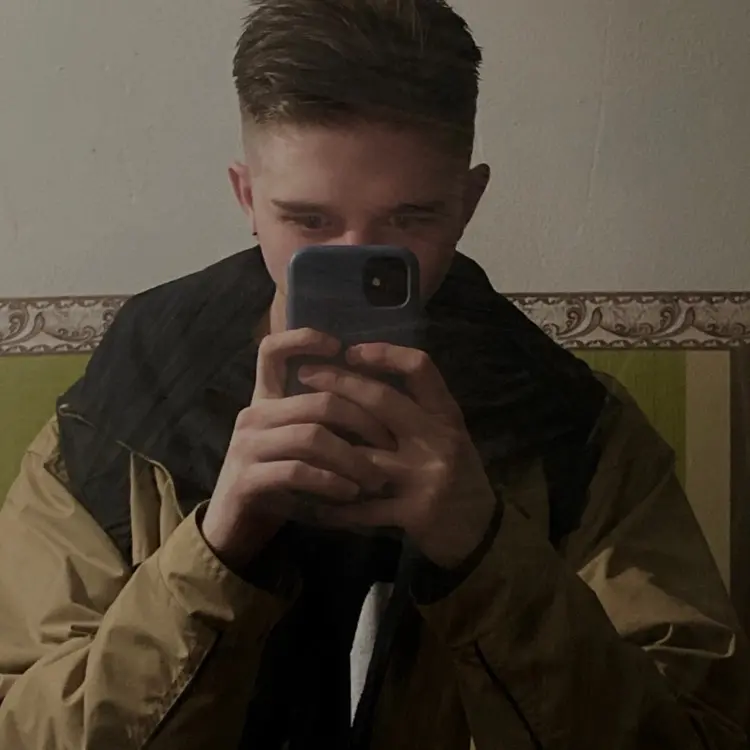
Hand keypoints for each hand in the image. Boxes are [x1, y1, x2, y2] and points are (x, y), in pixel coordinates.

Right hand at [202, 328, 393, 570]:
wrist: (233, 529)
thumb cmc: (275, 482)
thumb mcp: (295, 445)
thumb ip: (318, 419)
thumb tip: (373, 396)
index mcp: (264, 400)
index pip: (272, 350)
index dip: (304, 338)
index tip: (340, 346)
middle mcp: (252, 415)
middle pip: (317, 399)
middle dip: (363, 421)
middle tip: (391, 445)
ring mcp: (247, 446)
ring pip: (312, 436)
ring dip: (353, 458)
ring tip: (377, 478)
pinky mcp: (247, 479)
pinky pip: (298, 471)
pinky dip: (331, 481)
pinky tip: (351, 494)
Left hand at [296, 344, 497, 568]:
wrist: (481, 532)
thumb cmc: (458, 476)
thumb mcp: (447, 435)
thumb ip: (416, 410)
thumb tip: (365, 375)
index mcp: (445, 415)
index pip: (420, 368)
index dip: (384, 353)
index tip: (350, 350)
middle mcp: (438, 439)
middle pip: (382, 401)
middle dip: (338, 383)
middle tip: (306, 374)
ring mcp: (426, 475)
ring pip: (363, 455)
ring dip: (325, 448)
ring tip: (295, 436)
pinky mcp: (415, 512)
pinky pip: (364, 507)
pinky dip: (335, 507)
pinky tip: (311, 504)